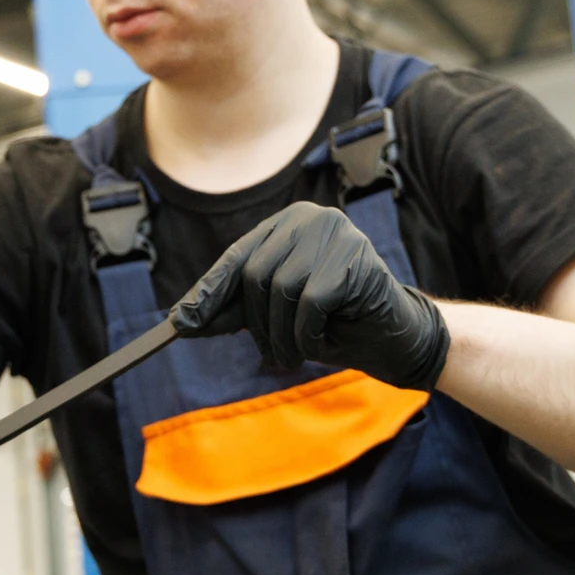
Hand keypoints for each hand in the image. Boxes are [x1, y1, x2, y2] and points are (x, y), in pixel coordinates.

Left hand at [170, 202, 449, 390]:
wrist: (393, 339)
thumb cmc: (333, 325)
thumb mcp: (275, 316)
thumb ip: (233, 311)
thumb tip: (181, 319)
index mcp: (287, 223)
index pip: (236, 257)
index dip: (210, 293)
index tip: (180, 324)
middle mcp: (309, 217)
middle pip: (255, 273)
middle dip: (256, 325)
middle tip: (271, 357)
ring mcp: (334, 232)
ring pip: (280, 289)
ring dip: (282, 335)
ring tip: (296, 354)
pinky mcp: (354, 257)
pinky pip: (309, 302)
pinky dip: (307, 334)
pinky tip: (321, 342)